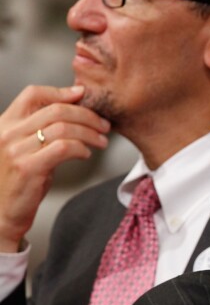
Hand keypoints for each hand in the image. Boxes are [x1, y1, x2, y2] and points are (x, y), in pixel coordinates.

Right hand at [0, 85, 109, 251]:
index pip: (33, 94)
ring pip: (63, 128)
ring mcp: (15, 150)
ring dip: (89, 133)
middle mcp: (7, 133)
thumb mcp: (28, 148)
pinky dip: (81, 147)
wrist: (2, 214)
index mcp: (6, 124)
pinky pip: (63, 147)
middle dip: (87, 115)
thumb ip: (43, 128)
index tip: (83, 96)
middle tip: (104, 125)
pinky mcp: (27, 167)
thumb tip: (76, 105)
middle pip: (56, 110)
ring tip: (101, 141)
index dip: (61, 91)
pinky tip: (86, 154)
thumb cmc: (21, 180)